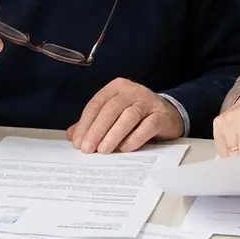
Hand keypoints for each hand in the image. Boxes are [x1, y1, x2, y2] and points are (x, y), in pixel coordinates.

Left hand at [68, 78, 183, 153]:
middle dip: (97, 130)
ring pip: (128, 116)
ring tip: (103, 150)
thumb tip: (72, 136)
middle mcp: (132, 91)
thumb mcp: (112, 116)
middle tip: (87, 149)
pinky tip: (125, 149)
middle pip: (111, 109)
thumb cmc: (135, 116)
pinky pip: (147, 126)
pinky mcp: (161, 115)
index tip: (77, 142)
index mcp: (115, 88)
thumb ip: (93, 123)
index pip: (96, 104)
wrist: (167, 115)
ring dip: (113, 135)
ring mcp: (148, 101)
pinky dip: (134, 138)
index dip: (85, 124)